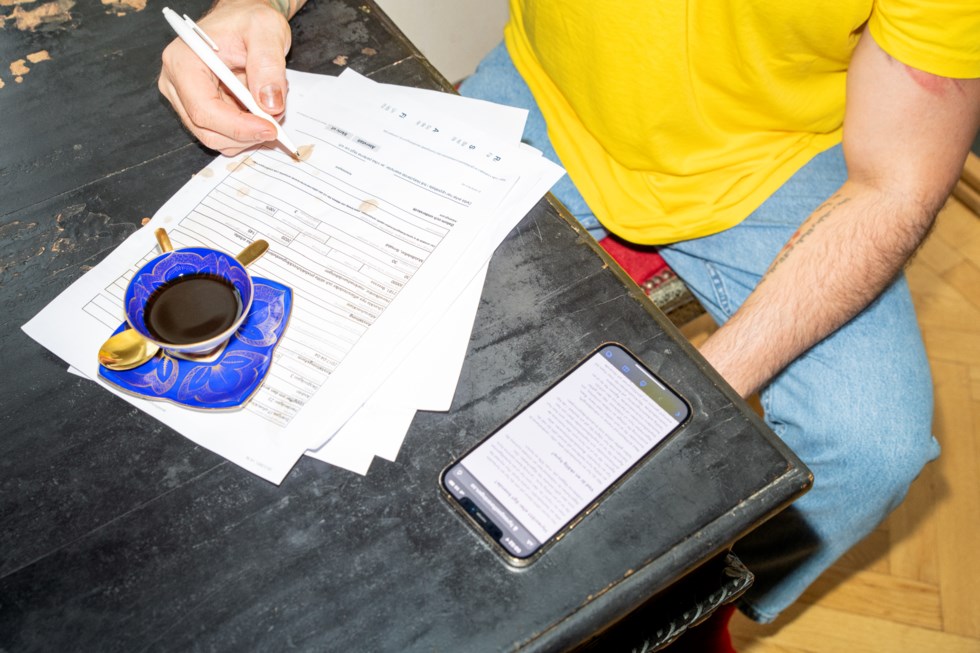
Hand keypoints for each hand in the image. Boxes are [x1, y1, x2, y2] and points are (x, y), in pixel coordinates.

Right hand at [158, 0, 292, 155]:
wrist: (243, 21)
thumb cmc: (248, 20)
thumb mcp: (266, 31)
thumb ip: (268, 65)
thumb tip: (270, 105)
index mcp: (183, 61)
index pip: (204, 109)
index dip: (238, 126)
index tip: (270, 129)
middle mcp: (176, 83)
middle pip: (206, 130)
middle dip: (244, 135)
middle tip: (276, 127)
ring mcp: (185, 98)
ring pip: (216, 137)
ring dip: (247, 134)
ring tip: (267, 107)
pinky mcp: (199, 108)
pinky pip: (223, 133)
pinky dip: (245, 131)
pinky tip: (258, 110)